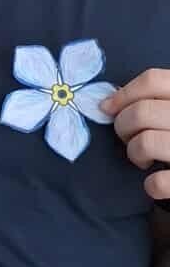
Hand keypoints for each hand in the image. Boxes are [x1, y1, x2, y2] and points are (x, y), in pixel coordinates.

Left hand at [103, 69, 169, 200]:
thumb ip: (156, 100)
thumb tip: (110, 103)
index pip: (153, 80)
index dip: (123, 94)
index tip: (108, 108)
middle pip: (142, 112)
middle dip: (123, 126)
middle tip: (129, 137)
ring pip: (145, 142)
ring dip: (135, 153)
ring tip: (144, 158)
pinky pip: (159, 182)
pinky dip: (151, 185)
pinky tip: (156, 183)